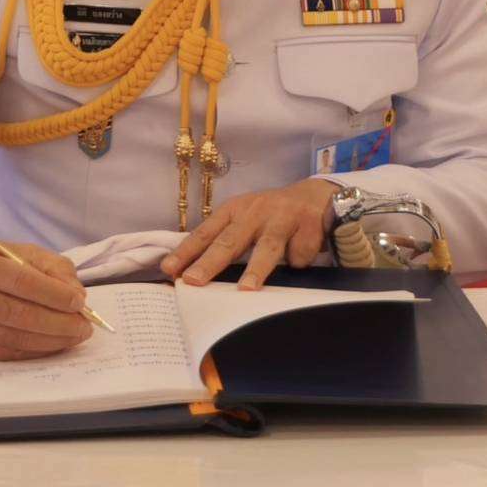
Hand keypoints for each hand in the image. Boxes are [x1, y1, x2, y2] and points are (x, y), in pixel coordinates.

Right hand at [0, 241, 91, 359]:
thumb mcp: (14, 251)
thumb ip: (49, 266)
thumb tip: (76, 294)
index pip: (20, 280)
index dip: (53, 293)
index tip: (80, 301)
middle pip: (18, 314)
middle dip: (58, 322)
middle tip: (85, 326)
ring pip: (14, 337)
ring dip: (52, 340)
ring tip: (76, 336)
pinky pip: (7, 353)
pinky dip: (36, 351)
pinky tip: (54, 345)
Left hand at [160, 179, 340, 289]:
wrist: (317, 197)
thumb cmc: (272, 215)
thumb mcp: (246, 219)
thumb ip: (226, 241)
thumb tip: (196, 273)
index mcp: (235, 210)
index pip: (206, 232)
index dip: (187, 251)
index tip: (169, 268)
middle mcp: (256, 211)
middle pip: (230, 240)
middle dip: (210, 262)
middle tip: (193, 280)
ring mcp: (283, 217)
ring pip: (267, 247)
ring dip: (256, 268)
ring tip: (246, 289)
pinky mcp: (308, 226)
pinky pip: (299, 255)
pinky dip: (298, 262)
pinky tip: (301, 259)